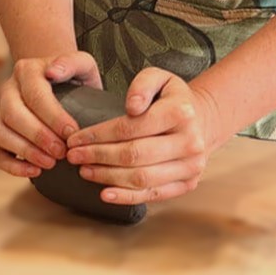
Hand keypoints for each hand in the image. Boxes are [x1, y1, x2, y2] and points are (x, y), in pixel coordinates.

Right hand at [0, 51, 101, 177]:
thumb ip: (71, 63)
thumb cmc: (73, 75)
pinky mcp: (1, 133)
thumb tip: (53, 71)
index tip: (71, 133)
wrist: (58, 80)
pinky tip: (35, 172)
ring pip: (0, 133)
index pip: (35, 94)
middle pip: (13, 114)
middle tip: (61, 152)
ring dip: (25, 151)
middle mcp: (9, 90)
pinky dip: (12, 166)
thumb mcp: (81, 63)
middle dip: (38, 136)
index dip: (53, 116)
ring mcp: (1, 112)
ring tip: (50, 163)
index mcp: (27, 70)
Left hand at [62, 67, 222, 206]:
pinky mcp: (187, 184)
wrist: (201, 120)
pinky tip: (105, 193)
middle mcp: (189, 141)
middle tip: (74, 156)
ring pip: (141, 178)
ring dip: (107, 176)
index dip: (99, 135)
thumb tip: (132, 105)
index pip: (131, 127)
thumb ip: (143, 84)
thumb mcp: (160, 78)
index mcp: (180, 112)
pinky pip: (152, 194)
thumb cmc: (172, 99)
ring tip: (85, 170)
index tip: (76, 138)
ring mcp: (190, 166)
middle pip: (134, 154)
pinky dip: (126, 197)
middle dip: (98, 156)